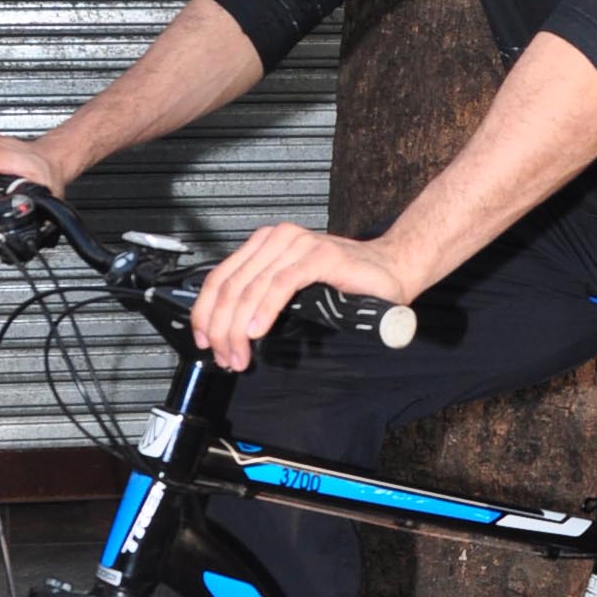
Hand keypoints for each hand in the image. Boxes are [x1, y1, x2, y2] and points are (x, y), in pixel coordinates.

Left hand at [191, 224, 415, 372]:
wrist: (392, 270)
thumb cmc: (347, 283)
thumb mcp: (293, 290)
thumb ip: (263, 297)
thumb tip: (229, 328)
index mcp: (265, 243)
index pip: (220, 277)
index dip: (205, 312)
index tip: (203, 341)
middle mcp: (277, 238)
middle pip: (231, 286)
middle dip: (221, 328)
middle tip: (225, 358)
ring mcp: (298, 244)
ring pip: (251, 288)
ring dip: (238, 329)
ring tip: (240, 355)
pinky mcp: (320, 256)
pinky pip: (281, 285)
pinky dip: (264, 310)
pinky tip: (256, 332)